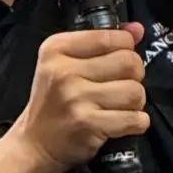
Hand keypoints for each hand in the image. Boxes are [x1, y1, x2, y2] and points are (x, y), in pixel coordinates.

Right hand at [10, 24, 149, 172]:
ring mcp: (75, 98)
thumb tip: (138, 29)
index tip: (116, 63)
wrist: (35, 144)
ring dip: (135, 102)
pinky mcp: (88, 124)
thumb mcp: (67, 63)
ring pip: (135, 91)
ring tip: (118, 106)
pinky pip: (135, 119)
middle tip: (120, 86)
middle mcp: (64, 71)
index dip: (126, 50)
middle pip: (130, 63)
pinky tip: (122, 123)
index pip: (114, 38)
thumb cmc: (55, 100)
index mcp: (56, 49)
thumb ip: (103, 42)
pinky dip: (136, 122)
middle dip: (134, 76)